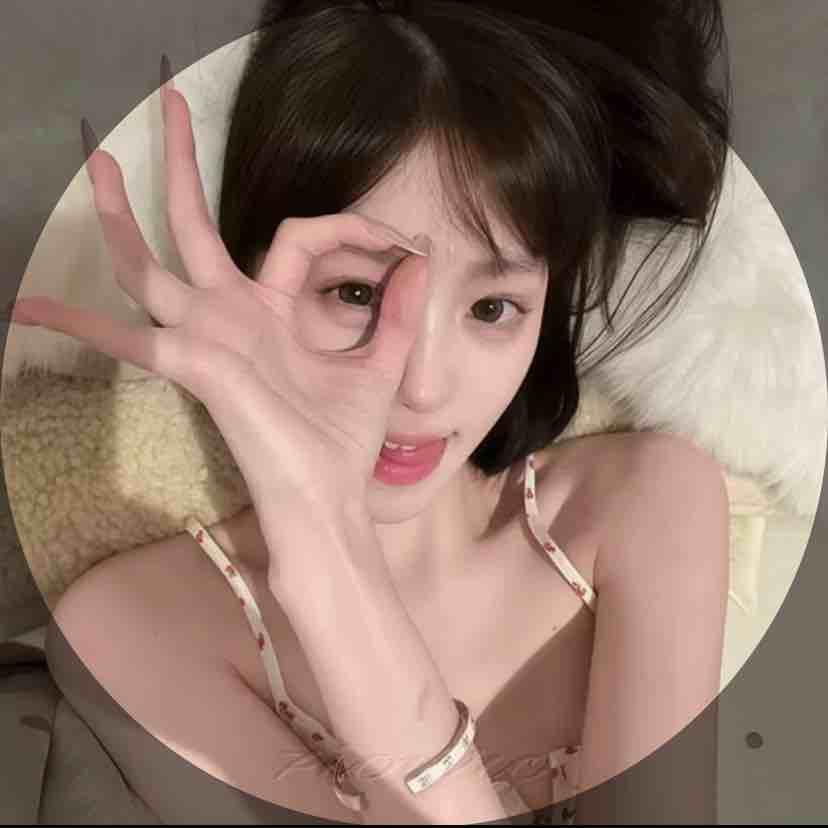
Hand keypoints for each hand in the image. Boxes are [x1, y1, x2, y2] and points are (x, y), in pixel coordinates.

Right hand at [7, 76, 430, 563]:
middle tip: (170, 103)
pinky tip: (30, 310)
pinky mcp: (195, 366)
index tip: (406, 244)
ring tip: (95, 160)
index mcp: (273, 311)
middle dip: (180, 167)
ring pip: (149, 264)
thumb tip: (420, 257)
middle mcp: (232, 316)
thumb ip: (398, 313)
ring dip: (119, 215)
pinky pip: (131, 338)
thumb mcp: (379, 365)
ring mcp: (207, 338)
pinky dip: (83, 327)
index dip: (354, 229)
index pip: (300, 236)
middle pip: (195, 226)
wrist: (325, 500)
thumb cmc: (343, 441)